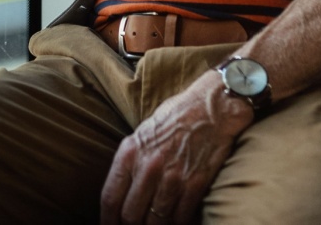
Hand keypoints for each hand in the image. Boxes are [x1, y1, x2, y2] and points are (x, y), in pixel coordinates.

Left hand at [99, 73, 252, 224]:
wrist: (212, 107)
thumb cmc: (176, 117)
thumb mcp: (143, 132)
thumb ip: (132, 160)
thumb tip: (123, 190)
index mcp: (130, 152)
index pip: (110, 197)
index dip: (108, 220)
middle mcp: (148, 166)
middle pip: (131, 214)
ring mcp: (172, 177)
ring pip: (156, 220)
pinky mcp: (195, 183)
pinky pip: (181, 217)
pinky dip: (177, 224)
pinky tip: (175, 223)